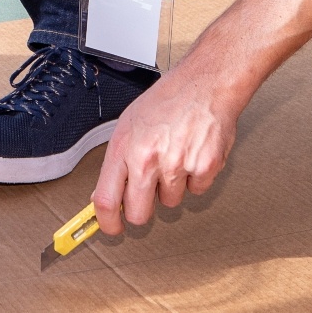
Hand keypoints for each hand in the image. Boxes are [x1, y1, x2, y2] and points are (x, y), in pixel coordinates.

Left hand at [91, 60, 237, 234]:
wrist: (205, 84)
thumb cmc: (168, 100)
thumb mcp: (129, 125)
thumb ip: (117, 161)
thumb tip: (106, 195)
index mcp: (124, 148)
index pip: (105, 199)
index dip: (106, 222)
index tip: (111, 228)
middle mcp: (148, 159)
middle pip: (138, 213)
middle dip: (141, 209)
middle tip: (147, 192)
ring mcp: (177, 165)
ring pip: (170, 201)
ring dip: (172, 186)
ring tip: (176, 155)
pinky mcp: (204, 168)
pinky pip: (196, 191)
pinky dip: (196, 177)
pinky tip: (193, 153)